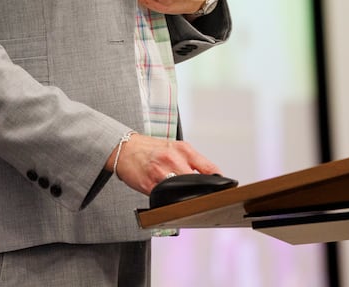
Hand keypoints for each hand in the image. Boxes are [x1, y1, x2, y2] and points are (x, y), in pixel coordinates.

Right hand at [105, 133, 220, 194]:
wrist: (124, 148)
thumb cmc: (151, 148)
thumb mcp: (176, 147)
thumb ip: (196, 161)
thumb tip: (215, 176)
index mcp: (183, 149)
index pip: (210, 168)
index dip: (220, 183)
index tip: (224, 190)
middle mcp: (172, 159)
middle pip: (198, 184)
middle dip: (204, 194)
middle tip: (208, 200)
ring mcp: (160, 173)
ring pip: (182, 194)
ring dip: (188, 200)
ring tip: (188, 201)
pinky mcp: (148, 185)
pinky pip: (165, 199)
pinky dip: (171, 201)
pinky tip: (170, 198)